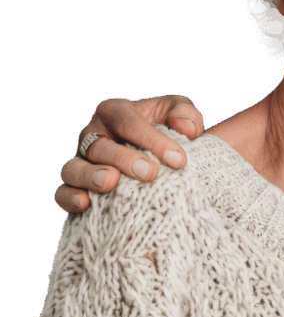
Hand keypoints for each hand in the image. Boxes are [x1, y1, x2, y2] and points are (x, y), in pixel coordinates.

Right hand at [55, 95, 204, 212]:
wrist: (153, 157)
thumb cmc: (165, 130)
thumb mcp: (178, 114)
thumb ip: (185, 115)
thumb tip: (187, 129)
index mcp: (116, 112)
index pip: (129, 123)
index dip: (153, 140)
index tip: (179, 160)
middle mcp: (93, 134)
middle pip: (100, 145)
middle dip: (125, 159)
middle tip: (151, 173)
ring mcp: (80, 161)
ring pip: (74, 168)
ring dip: (91, 176)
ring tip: (111, 183)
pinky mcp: (73, 187)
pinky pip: (62, 193)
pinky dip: (70, 198)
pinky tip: (86, 204)